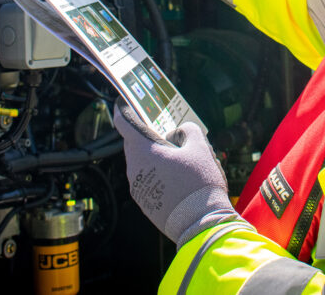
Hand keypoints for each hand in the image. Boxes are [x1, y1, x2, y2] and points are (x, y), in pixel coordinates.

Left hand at [113, 98, 239, 245]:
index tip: (124, 101)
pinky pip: (146, 180)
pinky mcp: (144, 203)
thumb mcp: (200, 147)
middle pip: (134, 143)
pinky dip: (156, 173)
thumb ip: (188, 130)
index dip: (124, 109)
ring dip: (154, 156)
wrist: (201, 223)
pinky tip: (176, 176)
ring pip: (141, 162)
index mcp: (143, 150)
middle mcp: (134, 168)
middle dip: (147, 135)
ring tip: (177, 155)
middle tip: (164, 129)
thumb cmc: (199, 183)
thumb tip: (179, 133)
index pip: (125, 122)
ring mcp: (138, 187)